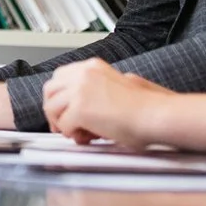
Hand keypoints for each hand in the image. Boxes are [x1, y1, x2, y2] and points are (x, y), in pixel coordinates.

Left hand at [42, 58, 172, 147]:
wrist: (155, 115)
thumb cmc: (144, 107)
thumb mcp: (118, 86)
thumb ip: (96, 91)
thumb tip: (81, 107)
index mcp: (93, 67)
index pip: (60, 77)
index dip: (59, 97)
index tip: (64, 111)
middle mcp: (83, 74)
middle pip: (49, 90)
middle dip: (54, 110)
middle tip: (64, 126)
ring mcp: (80, 90)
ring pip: (51, 108)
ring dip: (62, 124)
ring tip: (79, 133)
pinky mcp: (80, 109)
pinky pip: (63, 125)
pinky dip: (72, 134)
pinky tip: (87, 138)